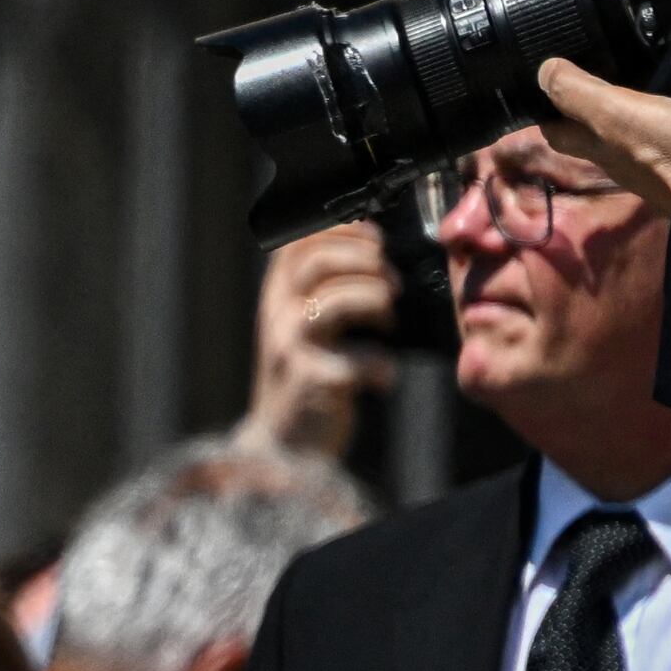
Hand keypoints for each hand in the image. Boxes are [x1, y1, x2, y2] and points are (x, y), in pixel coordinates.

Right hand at [240, 221, 397, 462]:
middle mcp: (277, 316)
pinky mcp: (311, 381)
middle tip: (392, 283)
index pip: (296, 240)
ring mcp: (290, 348)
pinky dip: (380, 366)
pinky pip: (355, 359)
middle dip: (368, 262)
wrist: (283, 441)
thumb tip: (368, 240)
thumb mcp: (301, 322)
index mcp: (277, 295)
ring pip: (335, 301)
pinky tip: (383, 377)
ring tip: (390, 321)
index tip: (374, 239)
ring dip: (377, 303)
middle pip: (318, 261)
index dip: (340, 228)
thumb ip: (321, 285)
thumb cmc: (307, 374)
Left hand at [540, 57, 670, 222]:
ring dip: (625, 113)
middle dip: (585, 109)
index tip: (544, 86)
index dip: (547, 111)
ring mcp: (654, 162)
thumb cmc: (666, 147)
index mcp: (597, 147)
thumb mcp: (614, 113)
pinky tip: (670, 107)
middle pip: (592, 135)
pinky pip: (663, 136)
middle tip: (587, 78)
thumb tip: (543, 72)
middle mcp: (620, 159)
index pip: (558, 132)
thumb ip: (580, 95)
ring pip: (628, 136)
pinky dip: (661, 119)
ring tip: (629, 83)